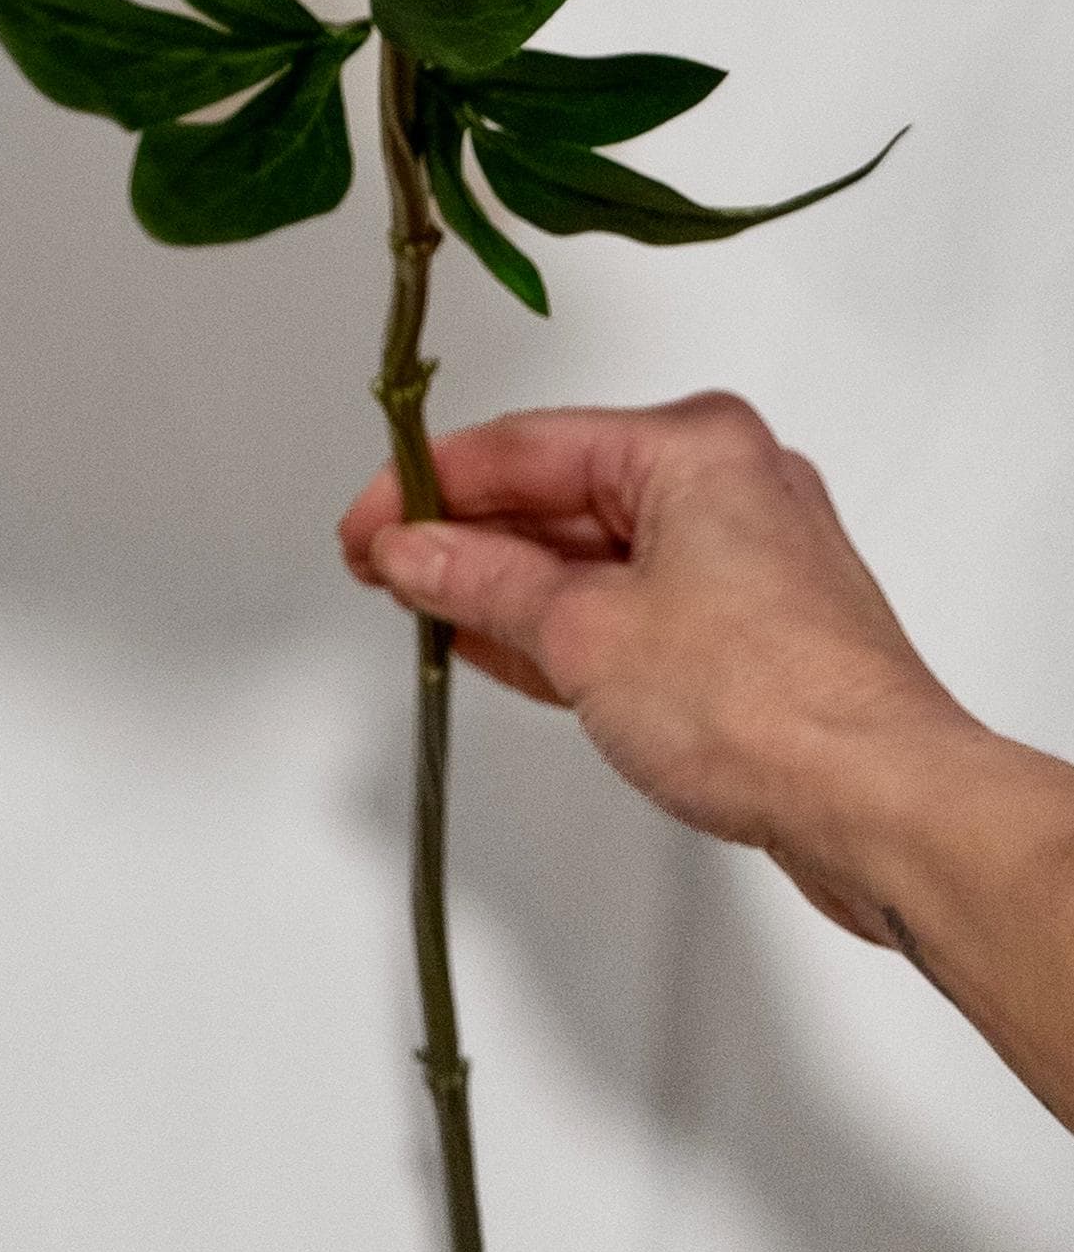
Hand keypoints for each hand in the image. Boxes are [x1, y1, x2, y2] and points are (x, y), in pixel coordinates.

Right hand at [339, 391, 963, 937]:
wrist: (884, 806)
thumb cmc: (769, 704)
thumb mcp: (583, 633)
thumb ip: (483, 583)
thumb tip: (413, 552)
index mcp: (694, 445)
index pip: (526, 447)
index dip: (429, 487)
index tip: (366, 526)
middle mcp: (728, 482)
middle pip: (562, 494)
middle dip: (467, 536)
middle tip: (380, 567)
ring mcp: (748, 557)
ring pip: (597, 554)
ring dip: (510, 585)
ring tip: (422, 606)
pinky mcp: (756, 627)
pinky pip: (635, 603)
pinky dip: (566, 623)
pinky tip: (497, 644)